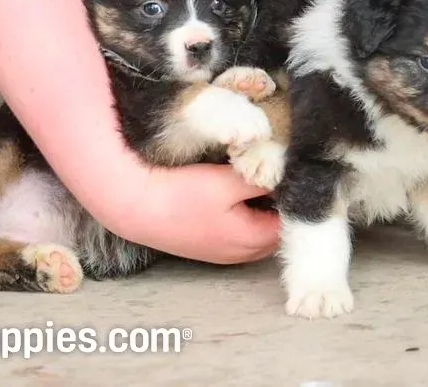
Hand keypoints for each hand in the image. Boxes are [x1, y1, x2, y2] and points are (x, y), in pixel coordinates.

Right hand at [106, 163, 280, 263]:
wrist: (132, 207)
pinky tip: (237, 197)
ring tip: (259, 184)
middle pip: (277, 230)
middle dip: (281, 207)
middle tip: (278, 177)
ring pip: (259, 233)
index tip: (293, 175)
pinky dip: (246, 218)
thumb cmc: (180, 195)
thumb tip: (288, 176)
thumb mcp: (227, 183)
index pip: (291, 222)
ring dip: (263, 212)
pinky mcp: (209, 248)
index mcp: (252, 240)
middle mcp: (242, 254)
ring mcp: (225, 254)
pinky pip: (240, 234)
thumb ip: (263, 182)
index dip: (295, 198)